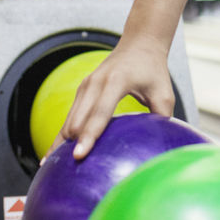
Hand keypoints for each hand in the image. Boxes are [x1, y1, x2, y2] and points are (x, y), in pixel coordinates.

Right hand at [58, 38, 174, 159]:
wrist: (139, 44)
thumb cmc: (154, 71)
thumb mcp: (165, 93)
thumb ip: (163, 118)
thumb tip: (163, 147)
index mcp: (116, 82)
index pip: (99, 114)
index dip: (89, 136)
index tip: (78, 156)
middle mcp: (95, 83)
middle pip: (77, 120)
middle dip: (70, 145)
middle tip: (65, 175)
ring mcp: (85, 86)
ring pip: (69, 121)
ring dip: (61, 143)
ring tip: (54, 170)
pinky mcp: (81, 91)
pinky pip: (69, 117)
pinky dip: (63, 136)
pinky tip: (54, 155)